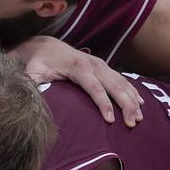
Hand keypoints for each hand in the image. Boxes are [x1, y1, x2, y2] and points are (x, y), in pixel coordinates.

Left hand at [12, 35, 142, 126]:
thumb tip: (29, 100)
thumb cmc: (38, 63)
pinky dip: (132, 91)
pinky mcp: (104, 67)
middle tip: (132, 123)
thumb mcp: (31, 72)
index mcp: (77, 67)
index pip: (94, 87)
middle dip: (125, 104)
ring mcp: (101, 64)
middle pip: (114, 85)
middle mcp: (93, 64)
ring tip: (139, 118)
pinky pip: (123, 79)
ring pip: (122, 82)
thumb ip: (32, 84)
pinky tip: (141, 104)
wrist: (45, 46)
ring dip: (132, 99)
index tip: (110, 120)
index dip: (103, 103)